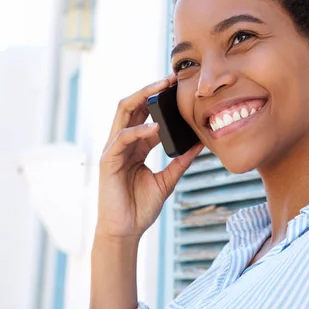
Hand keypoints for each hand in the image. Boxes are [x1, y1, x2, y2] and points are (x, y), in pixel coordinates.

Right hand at [96, 73, 202, 239]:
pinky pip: (122, 138)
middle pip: (133, 105)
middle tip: (172, 78)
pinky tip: (155, 128)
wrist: (126, 230)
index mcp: (137, 145)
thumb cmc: (141, 206)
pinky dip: (138, 131)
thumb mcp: (167, 180)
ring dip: (142, 97)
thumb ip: (180, 161)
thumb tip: (200, 145)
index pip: (147, 114)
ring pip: (123, 112)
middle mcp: (124, 142)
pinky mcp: (108, 160)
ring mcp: (114, 149)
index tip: (180, 87)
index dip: (161, 100)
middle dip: (151, 90)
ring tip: (161, 88)